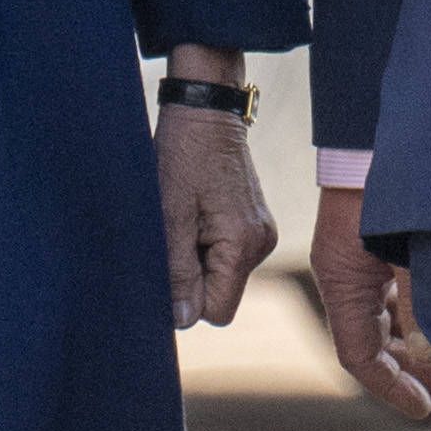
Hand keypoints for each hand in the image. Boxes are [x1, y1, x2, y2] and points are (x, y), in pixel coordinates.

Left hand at [154, 106, 276, 330]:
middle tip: (175, 235)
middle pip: (221, 295)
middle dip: (193, 278)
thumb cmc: (183, 157)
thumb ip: (178, 271)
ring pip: (223, 275)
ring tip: (185, 218)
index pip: (216, 311)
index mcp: (244, 245)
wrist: (205, 112)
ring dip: (198, 259)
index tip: (169, 264)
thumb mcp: (170, 215)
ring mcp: (261, 232)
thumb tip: (182, 319)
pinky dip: (207, 244)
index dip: (187, 299)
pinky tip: (196, 213)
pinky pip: (228, 255)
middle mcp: (261, 243)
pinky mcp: (254, 222)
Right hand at [310, 186, 430, 421]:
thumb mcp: (409, 253)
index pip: (358, 356)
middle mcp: (344, 277)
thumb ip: (418, 306)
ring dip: (414, 345)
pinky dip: (413, 316)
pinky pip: (389, 295)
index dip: (390, 386)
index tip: (424, 406)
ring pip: (383, 320)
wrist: (373, 135)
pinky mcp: (374, 247)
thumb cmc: (393, 190)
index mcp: (341, 283)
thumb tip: (428, 356)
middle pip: (372, 342)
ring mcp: (358, 262)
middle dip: (409, 370)